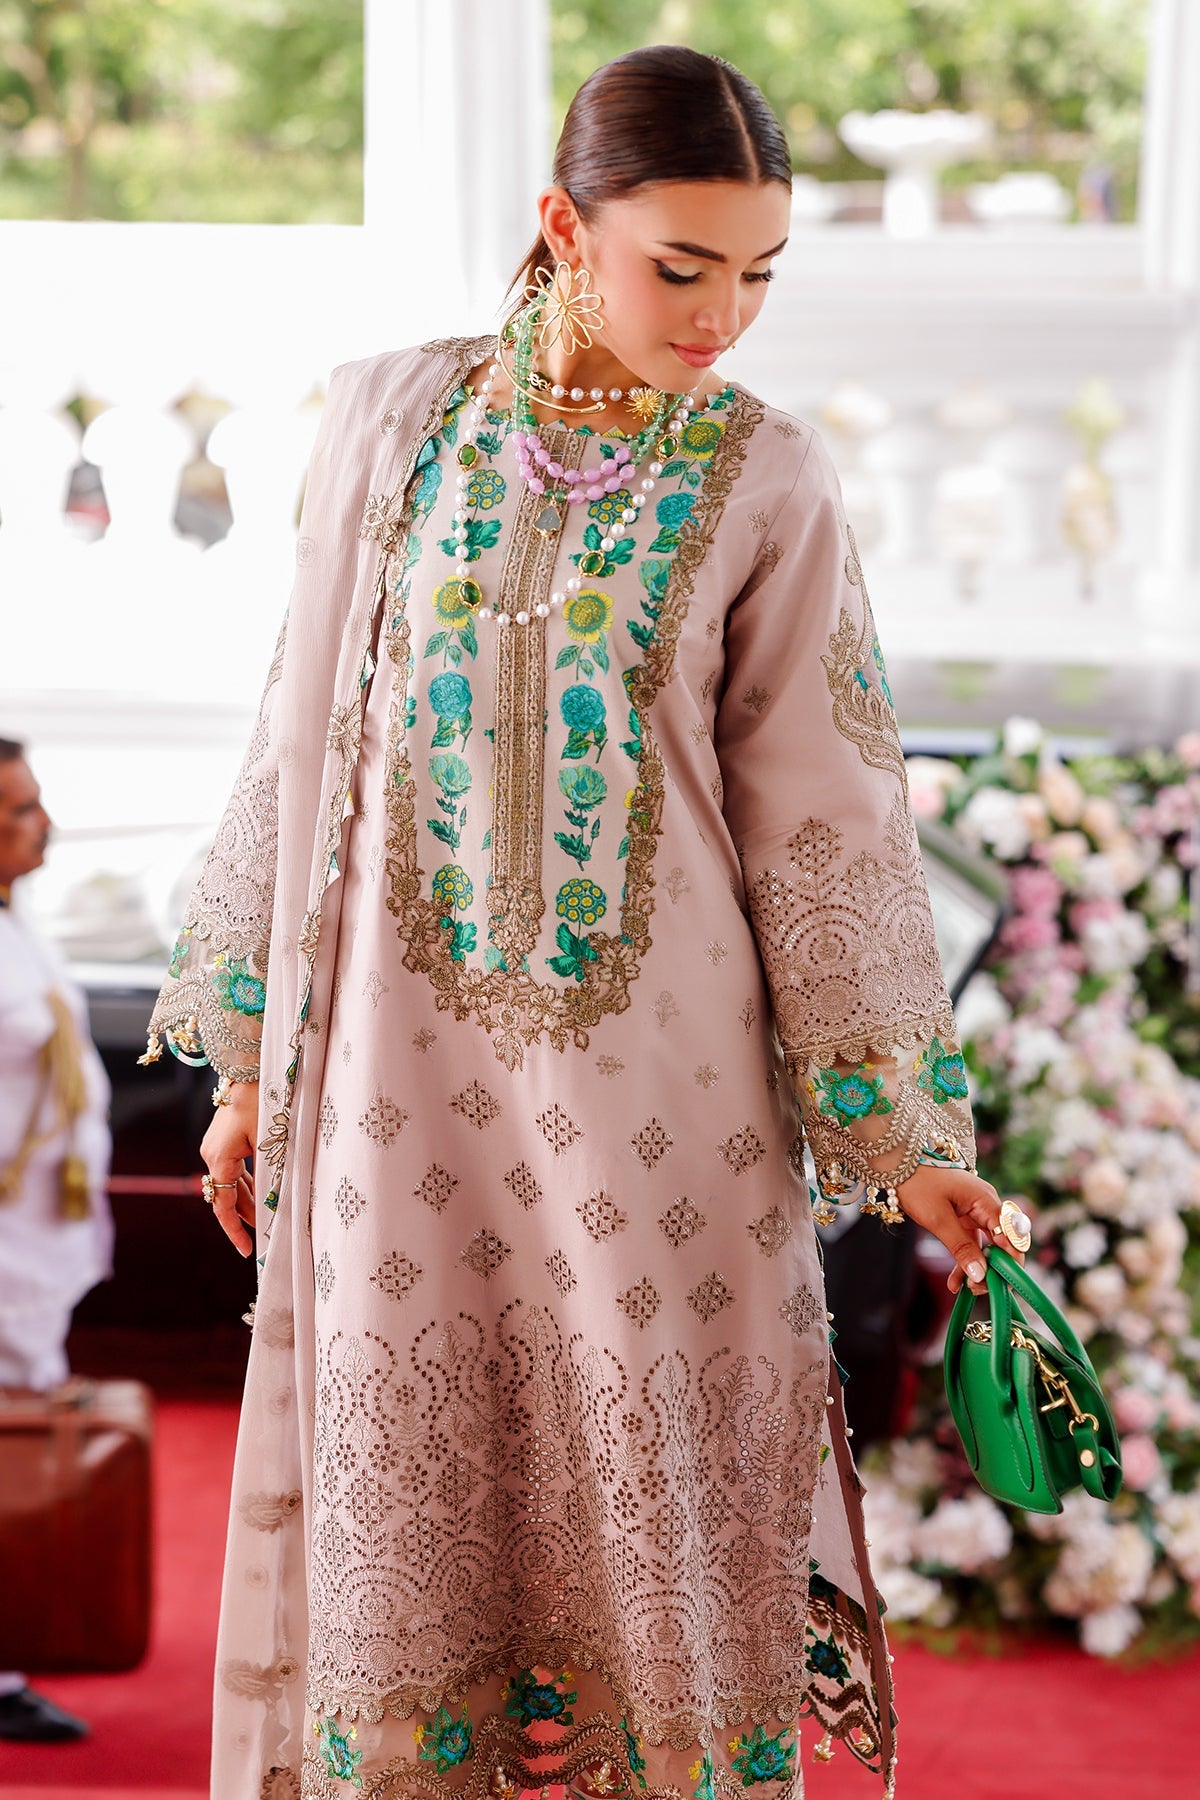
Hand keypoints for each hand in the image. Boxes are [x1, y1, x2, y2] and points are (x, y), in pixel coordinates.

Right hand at [199, 1080, 258, 1257]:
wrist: (251, 1067)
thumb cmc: (264, 1102)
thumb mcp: (269, 1142)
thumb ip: (269, 1175)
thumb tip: (274, 1206)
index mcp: (218, 1158)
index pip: (223, 1205)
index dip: (235, 1230)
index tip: (248, 1251)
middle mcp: (211, 1154)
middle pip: (226, 1196)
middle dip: (245, 1217)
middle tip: (264, 1238)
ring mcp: (215, 1147)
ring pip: (230, 1184)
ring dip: (248, 1201)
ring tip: (266, 1219)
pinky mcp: (223, 1140)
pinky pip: (233, 1170)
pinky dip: (246, 1184)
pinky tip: (261, 1194)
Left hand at [892, 1164, 1028, 1296]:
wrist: (898, 1165)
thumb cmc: (919, 1184)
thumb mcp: (938, 1219)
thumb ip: (961, 1248)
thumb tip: (981, 1275)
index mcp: (987, 1201)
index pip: (1011, 1235)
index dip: (1011, 1260)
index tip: (1001, 1282)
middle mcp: (987, 1206)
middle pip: (1002, 1243)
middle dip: (994, 1268)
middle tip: (978, 1288)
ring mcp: (976, 1212)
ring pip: (985, 1247)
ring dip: (978, 1268)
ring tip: (967, 1289)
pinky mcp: (964, 1218)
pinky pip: (970, 1243)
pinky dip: (964, 1261)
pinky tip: (955, 1282)